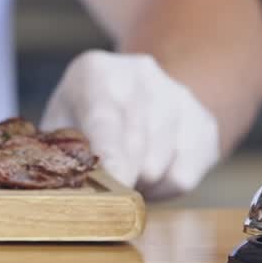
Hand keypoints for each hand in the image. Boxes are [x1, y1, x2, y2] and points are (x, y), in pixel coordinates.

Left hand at [43, 50, 219, 199]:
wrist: (135, 89)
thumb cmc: (83, 115)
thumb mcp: (59, 122)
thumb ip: (57, 153)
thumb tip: (58, 190)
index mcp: (96, 72)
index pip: (106, 120)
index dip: (112, 157)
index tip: (116, 183)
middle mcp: (142, 76)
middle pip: (135, 151)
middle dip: (117, 181)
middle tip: (102, 186)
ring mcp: (178, 96)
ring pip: (159, 168)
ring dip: (137, 185)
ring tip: (124, 172)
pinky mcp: (203, 123)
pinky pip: (183, 177)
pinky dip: (162, 189)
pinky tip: (150, 174)